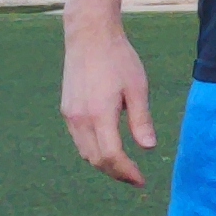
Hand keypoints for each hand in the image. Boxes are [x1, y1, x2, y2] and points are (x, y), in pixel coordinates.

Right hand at [62, 28, 158, 188]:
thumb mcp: (137, 88)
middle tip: (135, 177)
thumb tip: (148, 148)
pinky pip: (79, 140)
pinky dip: (93, 150)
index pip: (111, 156)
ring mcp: (70, 115)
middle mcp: (80, 118)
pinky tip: (108, 147)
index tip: (141, 179)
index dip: (126, 172)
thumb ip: (141, 120)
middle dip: (116, 173)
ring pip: (85, 152)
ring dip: (103, 164)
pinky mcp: (66, 109)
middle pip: (96, 160)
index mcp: (99, 114)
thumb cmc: (118, 59)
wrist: (89, 36)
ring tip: (124, 166)